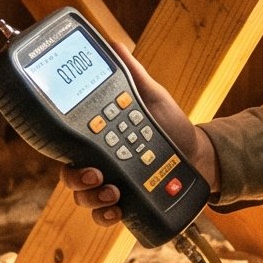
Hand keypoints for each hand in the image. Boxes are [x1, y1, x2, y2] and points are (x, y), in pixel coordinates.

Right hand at [60, 45, 215, 226]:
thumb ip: (132, 75)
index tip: (72, 145)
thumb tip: (115, 45)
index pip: (70, 146)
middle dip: (76, 178)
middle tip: (96, 173)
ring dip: (92, 198)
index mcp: (100, 140)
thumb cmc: (172, 126)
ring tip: (113, 192)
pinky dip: (107, 216)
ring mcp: (112, 188)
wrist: (201, 155)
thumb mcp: (152, 97)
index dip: (61, 148)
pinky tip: (118, 209)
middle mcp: (101, 165)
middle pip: (71, 176)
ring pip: (84, 199)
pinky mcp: (128, 206)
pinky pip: (105, 218)